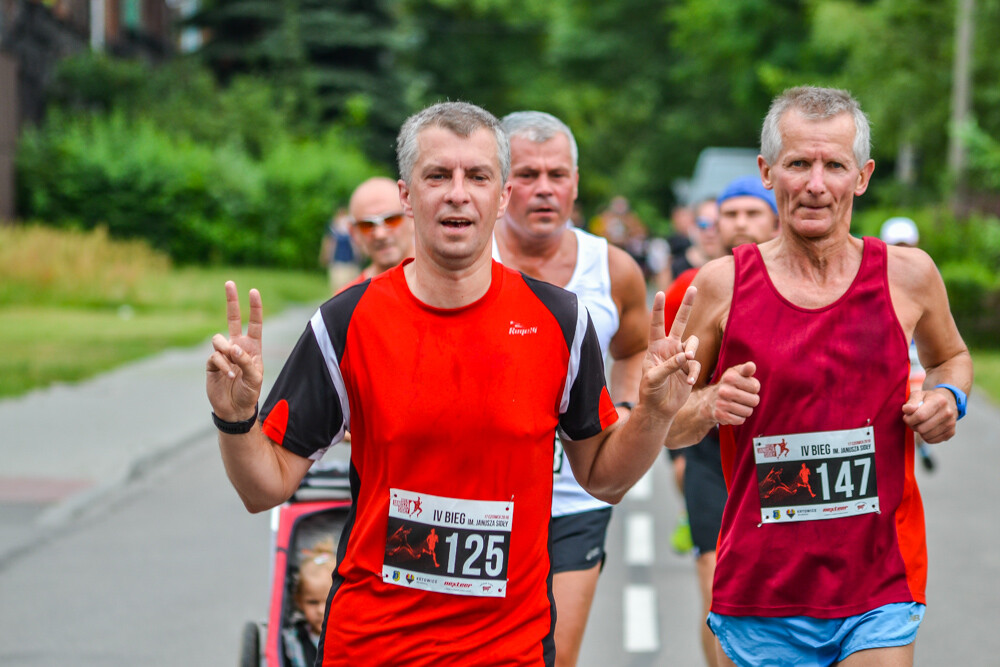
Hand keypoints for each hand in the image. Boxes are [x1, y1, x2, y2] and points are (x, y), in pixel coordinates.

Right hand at [206, 281, 263, 421]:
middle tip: (230, 282)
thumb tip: (233, 347)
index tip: (254, 291)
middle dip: (231, 300)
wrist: (235, 408)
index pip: (254, 323)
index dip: (254, 308)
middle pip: (233, 318)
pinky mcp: (212, 363)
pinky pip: (215, 356)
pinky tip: (229, 375)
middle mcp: (237, 346)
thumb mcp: (256, 378)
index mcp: (252, 346)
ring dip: (226, 351)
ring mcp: (223, 353)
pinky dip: (223, 365)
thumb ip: (247, 361)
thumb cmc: (249, 392)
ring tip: (234, 368)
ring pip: (219, 339)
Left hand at [639, 287, 699, 418]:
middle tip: (694, 288)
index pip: (656, 324)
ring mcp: (680, 356)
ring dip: (691, 350)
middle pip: (680, 322)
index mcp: (655, 347)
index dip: (658, 309)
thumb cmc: (650, 392)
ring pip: (692, 342)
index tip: (659, 293)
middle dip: (687, 305)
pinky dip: (693, 371)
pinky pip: (696, 363)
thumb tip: (685, 356)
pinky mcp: (690, 368)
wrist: (659, 408)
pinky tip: (689, 382)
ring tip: (688, 360)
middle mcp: (669, 347)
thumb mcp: (653, 378)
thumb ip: (668, 366)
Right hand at [709, 362, 760, 425]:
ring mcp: (721, 403)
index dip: (753, 388)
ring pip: (748, 412)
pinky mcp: (720, 415)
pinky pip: (740, 420)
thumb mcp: (736, 373)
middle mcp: (724, 390)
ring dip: (745, 410)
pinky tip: (733, 412)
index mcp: (729, 377)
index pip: (755, 387)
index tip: (745, 387)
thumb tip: (751, 366)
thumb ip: (746, 369)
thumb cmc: (729, 385)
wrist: (709, 400)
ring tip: (737, 405)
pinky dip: (739, 418)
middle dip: (751, 400)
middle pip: (754, 400)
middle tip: (742, 397)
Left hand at [902, 388, 957, 442]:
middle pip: (922, 428)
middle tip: (913, 421)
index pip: (920, 416)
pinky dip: (926, 437)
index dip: (909, 419)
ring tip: (920, 424)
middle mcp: (947, 412)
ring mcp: (950, 423)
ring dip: (919, 432)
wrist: (948, 402)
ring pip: (926, 436)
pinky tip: (927, 429)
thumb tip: (906, 410)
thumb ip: (911, 402)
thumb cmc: (929, 399)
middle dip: (913, 426)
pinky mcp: (951, 432)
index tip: (906, 417)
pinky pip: (932, 441)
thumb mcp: (918, 395)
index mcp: (939, 401)